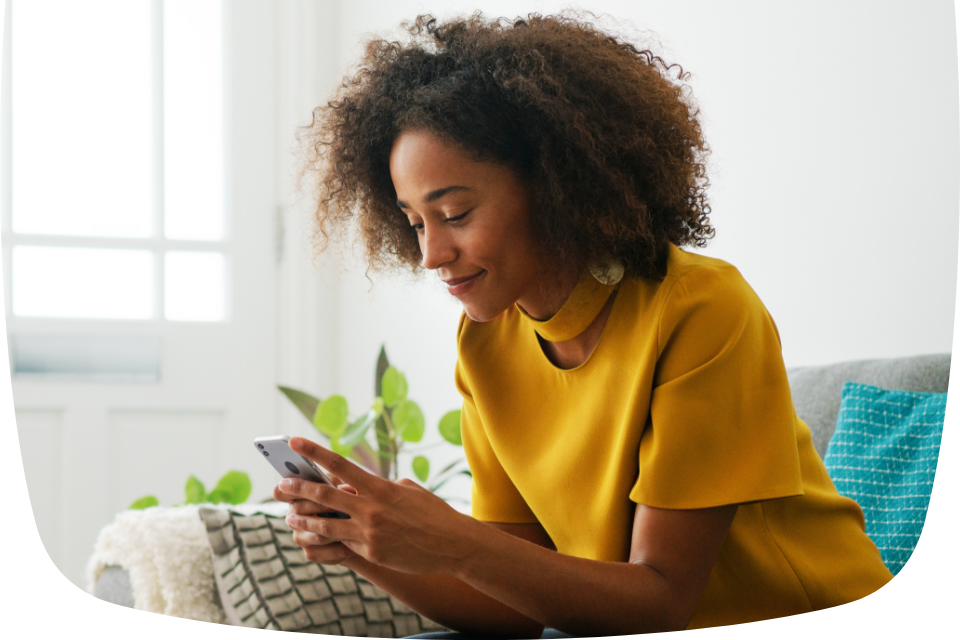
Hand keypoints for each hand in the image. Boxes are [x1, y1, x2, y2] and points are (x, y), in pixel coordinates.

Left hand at [275, 437, 475, 574]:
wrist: (452, 544)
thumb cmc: (432, 512)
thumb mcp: (408, 489)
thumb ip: (382, 488)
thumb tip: (362, 487)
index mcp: (379, 487)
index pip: (339, 465)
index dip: (314, 452)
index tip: (294, 442)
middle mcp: (371, 508)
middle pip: (324, 495)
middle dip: (298, 489)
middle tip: (280, 485)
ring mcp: (369, 533)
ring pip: (325, 525)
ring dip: (304, 520)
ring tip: (290, 517)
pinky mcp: (371, 553)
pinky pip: (342, 545)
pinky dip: (325, 540)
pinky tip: (312, 539)